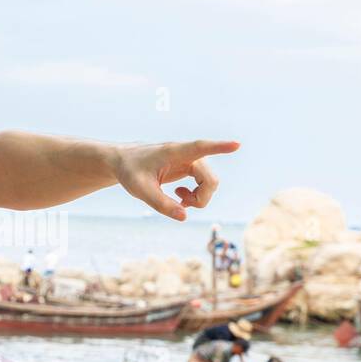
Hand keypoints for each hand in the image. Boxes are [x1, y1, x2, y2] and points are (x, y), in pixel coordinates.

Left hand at [113, 139, 239, 220]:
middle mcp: (186, 155)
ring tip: (178, 200)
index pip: (200, 148)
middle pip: (210, 179)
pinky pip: (204, 184)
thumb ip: (161, 204)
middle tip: (182, 205)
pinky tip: (180, 197)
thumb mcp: (140, 190)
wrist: (124, 162)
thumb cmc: (130, 172)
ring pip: (210, 183)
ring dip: (199, 198)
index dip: (218, 148)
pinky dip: (196, 195)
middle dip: (202, 198)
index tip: (236, 144)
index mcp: (173, 152)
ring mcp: (189, 161)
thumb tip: (184, 217)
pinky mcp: (189, 168)